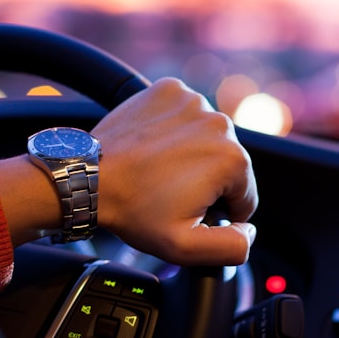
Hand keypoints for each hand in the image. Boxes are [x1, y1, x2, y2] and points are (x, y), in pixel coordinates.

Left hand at [93, 77, 257, 265]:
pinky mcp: (170, 90)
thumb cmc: (133, 210)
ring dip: (192, 154)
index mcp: (232, 159)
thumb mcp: (186, 247)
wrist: (89, 177)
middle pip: (228, 164)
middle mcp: (220, 123)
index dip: (218, 212)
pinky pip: (185, 115)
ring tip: (159, 170)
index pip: (245, 195)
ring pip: (207, 138)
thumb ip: (231, 247)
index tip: (187, 211)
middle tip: (169, 193)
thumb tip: (249, 231)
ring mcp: (193, 101)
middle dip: (206, 182)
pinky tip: (154, 147)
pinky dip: (175, 129)